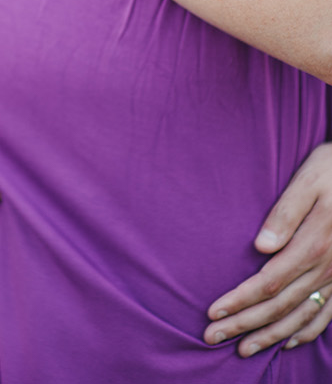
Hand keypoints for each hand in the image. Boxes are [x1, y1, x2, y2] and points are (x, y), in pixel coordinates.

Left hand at [205, 144, 331, 355]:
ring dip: (271, 336)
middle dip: (245, 325)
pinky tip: (290, 341)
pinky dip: (307, 332)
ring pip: (302, 316)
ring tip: (243, 350)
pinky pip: (328, 314)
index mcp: (312, 246)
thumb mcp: (309, 181)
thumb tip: (261, 246)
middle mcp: (327, 269)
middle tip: (211, 337)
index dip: (240, 301)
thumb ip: (285, 213)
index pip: (268, 283)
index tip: (212, 313)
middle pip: (280, 306)